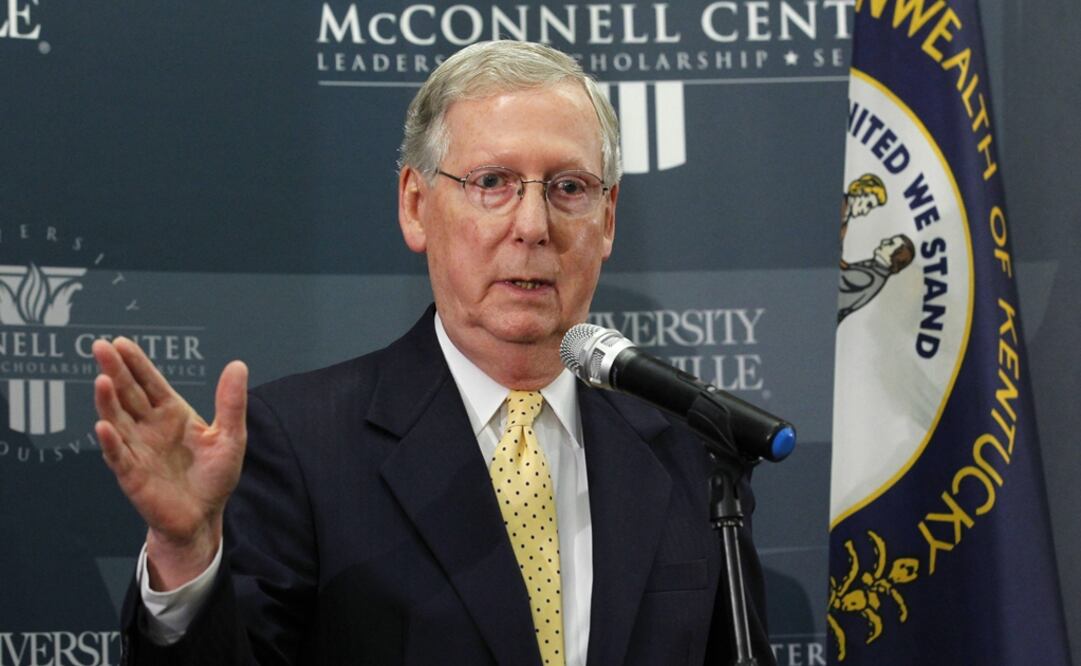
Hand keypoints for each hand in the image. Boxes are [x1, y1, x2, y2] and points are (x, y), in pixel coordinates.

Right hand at [92, 337, 247, 589]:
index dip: (136, 363)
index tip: (121, 342)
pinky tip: (103, 426)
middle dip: (115, 371)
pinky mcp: (133, 475)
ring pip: (118, 420)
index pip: (150, 383)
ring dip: (108, 401)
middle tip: (100, 346)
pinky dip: (111, 442)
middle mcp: (149, 427)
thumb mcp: (230, 437)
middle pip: (129, 394)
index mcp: (172, 414)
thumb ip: (231, 403)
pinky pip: (119, 456)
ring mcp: (138, 449)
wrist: (204, 517)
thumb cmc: (214, 476)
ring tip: (101, 380)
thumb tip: (238, 365)